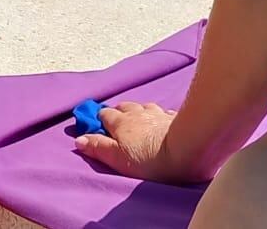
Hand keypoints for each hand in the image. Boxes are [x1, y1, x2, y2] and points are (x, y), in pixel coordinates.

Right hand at [74, 101, 200, 183]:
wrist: (186, 150)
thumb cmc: (150, 159)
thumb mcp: (118, 159)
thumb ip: (98, 148)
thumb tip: (79, 140)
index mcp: (120, 122)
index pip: (104, 115)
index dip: (99, 119)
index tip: (97, 125)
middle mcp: (137, 112)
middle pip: (124, 107)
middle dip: (119, 112)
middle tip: (118, 122)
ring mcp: (157, 112)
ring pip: (143, 106)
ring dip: (139, 111)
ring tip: (139, 120)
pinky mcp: (175, 117)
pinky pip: (163, 112)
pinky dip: (159, 115)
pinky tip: (162, 121)